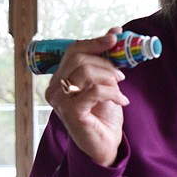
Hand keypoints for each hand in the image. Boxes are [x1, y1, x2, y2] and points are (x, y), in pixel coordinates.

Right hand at [45, 28, 130, 166]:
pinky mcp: (71, 112)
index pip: (73, 51)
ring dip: (109, 78)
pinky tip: (121, 100)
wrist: (106, 144)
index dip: (95, 42)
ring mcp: (60, 101)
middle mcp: (55, 89)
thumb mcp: (105, 81)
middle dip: (105, 62)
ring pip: (85, 72)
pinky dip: (113, 92)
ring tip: (120, 88)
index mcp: (60, 79)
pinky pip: (94, 90)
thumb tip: (113, 32)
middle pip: (79, 59)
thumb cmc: (103, 114)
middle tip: (120, 74)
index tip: (115, 37)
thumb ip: (105, 59)